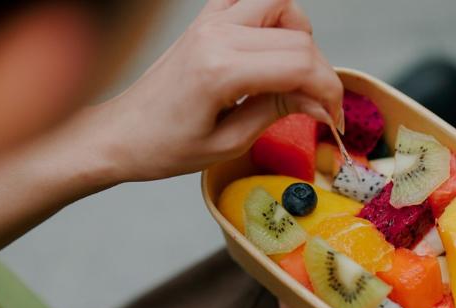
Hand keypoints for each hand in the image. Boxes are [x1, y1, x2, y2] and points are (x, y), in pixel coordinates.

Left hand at [92, 0, 343, 181]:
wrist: (121, 135)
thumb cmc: (163, 147)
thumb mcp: (227, 143)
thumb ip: (278, 112)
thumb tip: (321, 103)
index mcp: (219, 70)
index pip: (301, 64)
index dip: (329, 91)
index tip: (334, 117)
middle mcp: (215, 35)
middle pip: (298, 35)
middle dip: (320, 72)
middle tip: (320, 106)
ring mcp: (208, 22)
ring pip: (279, 2)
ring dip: (299, 35)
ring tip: (293, 73)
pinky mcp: (203, 20)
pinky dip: (270, 15)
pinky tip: (269, 47)